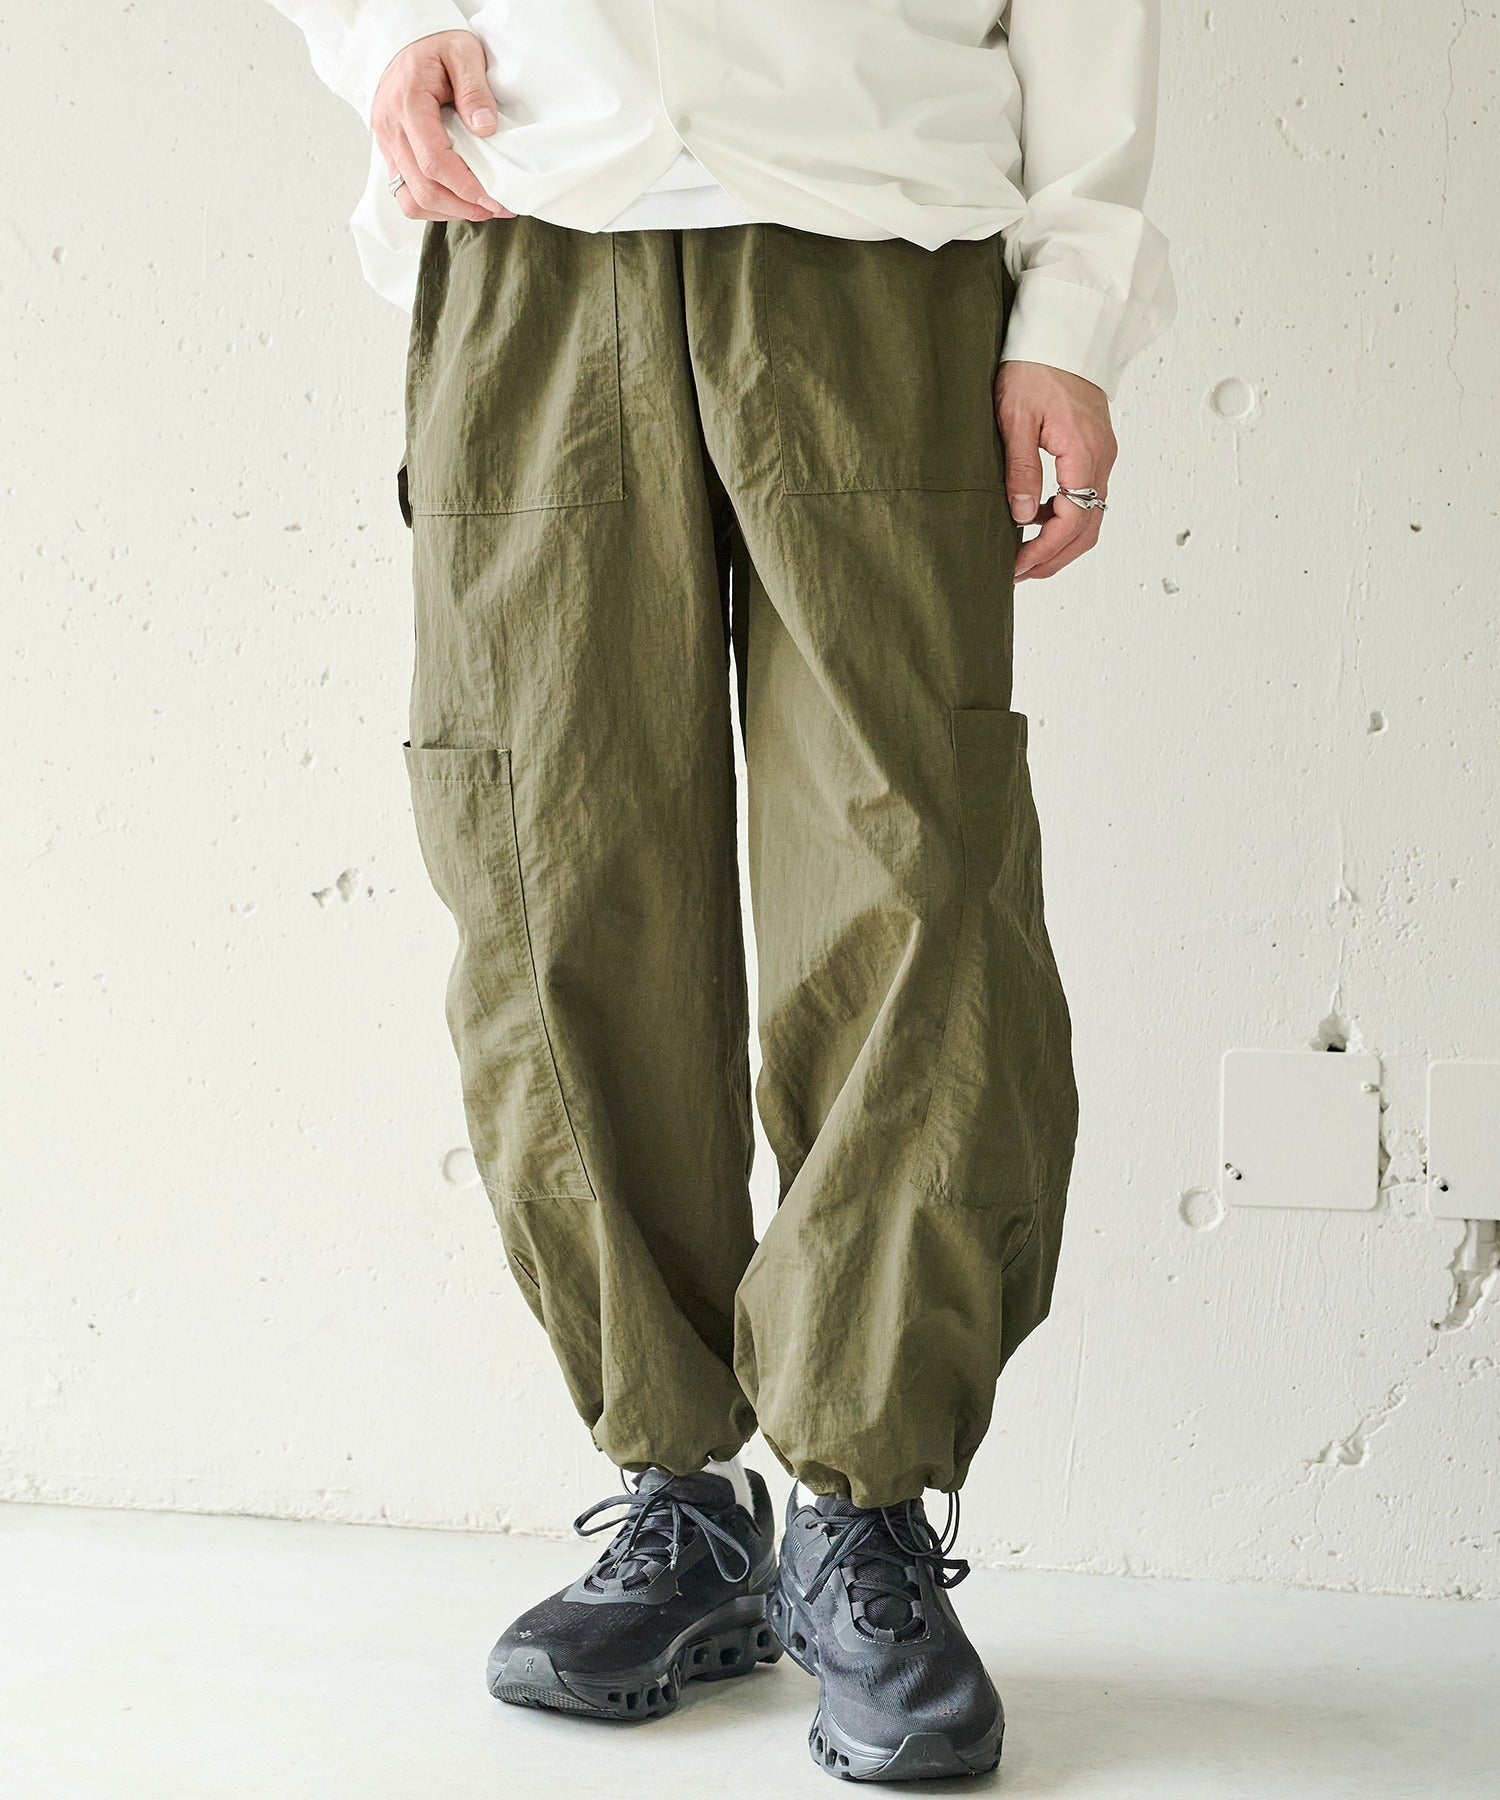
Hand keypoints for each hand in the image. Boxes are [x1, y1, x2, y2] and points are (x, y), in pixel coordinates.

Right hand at [373, 32, 512, 223]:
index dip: (465, 188)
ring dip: (447, 212)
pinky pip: (406, 193)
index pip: (434, 162)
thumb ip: (475, 88)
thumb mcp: (463, 52)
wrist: (406, 41)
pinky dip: (433, 205)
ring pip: (411, 199)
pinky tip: (457, 200)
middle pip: (422, 189)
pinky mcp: (390, 153)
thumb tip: (485, 128)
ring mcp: (387, 144)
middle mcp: (390, 129)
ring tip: (478, 209)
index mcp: (407, 104)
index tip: (493, 199)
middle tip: (494, 209)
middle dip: (462, 207)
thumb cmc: (435, 46)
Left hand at [996, 362, 1117, 580]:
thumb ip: (1021, 469)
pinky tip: (1037, 520)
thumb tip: (1023, 516)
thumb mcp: (1016, 417)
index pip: (1072, 521)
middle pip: (1088, 529)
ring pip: (1090, 516)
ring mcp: (1101, 455)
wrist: (1061, 330)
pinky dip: (1066, 518)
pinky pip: (1087, 496)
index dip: (1044, 550)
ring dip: (1061, 542)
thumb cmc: (1035, 365)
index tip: (1016, 566)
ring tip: (1025, 554)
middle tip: (1020, 573)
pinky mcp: (1094, 449)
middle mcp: (1101, 459)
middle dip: (1055, 557)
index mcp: (1084, 453)